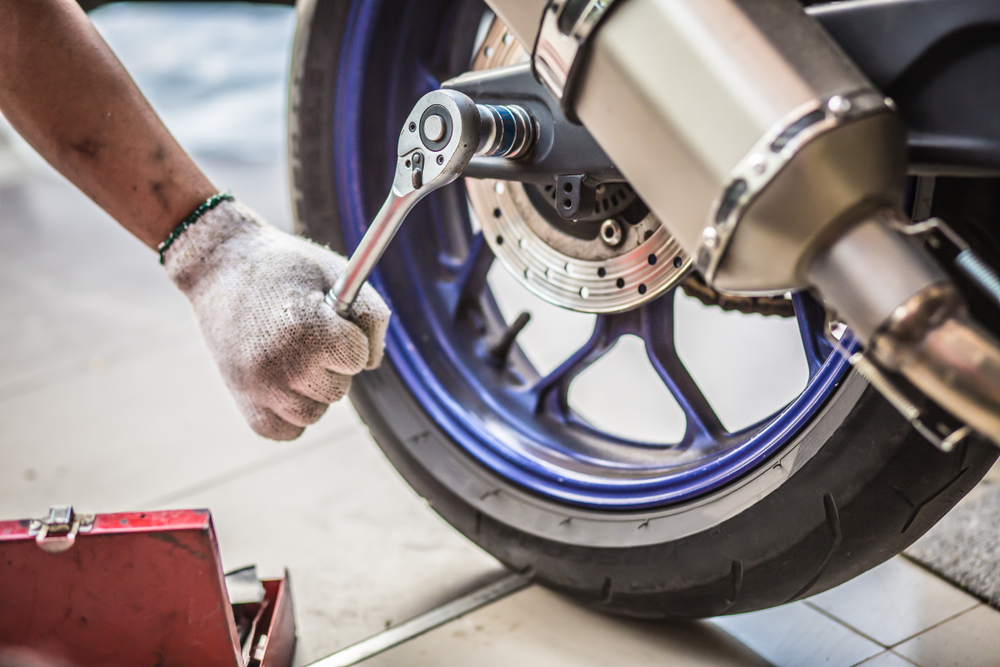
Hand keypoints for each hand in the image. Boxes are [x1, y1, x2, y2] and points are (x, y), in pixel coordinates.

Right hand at [163, 200, 389, 439]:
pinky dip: (289, 413)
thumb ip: (371, 313)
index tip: (326, 318)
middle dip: (331, 364)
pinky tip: (280, 380)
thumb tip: (371, 362)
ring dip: (312, 391)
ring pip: (314, 413)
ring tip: (291, 355)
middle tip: (304, 335)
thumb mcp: (336, 273)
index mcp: (307, 327)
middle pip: (338, 388)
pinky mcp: (244, 402)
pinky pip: (286, 430)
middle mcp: (282, 362)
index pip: (357, 357)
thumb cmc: (286, 269)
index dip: (348, 336)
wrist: (220, 267)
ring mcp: (259, 386)